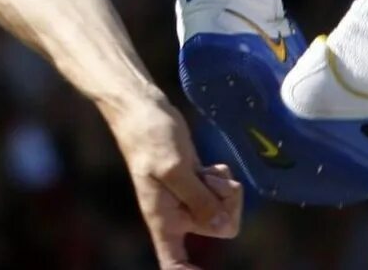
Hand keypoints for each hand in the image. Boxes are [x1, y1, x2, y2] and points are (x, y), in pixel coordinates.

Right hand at [112, 101, 242, 268]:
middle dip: (222, 202)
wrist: (143, 111)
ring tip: (202, 170)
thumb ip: (199, 199)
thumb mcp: (174, 168)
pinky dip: (222, 178)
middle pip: (220, 228)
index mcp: (165, 219)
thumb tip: (222, 226)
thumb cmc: (149, 139)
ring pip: (225, 208)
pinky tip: (208, 166)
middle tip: (204, 179)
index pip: (173, 263)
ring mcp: (190, 198)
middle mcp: (179, 214)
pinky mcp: (199, 182)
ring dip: (222, 187)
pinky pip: (225, 192)